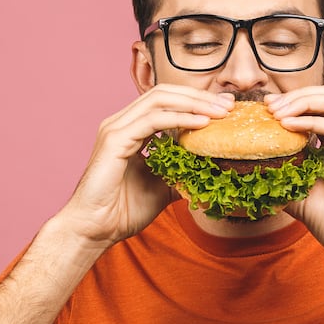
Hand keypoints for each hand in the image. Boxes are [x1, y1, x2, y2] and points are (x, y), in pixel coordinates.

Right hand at [57, 86, 233, 247]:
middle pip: (165, 93)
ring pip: (160, 100)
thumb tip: (210, 170)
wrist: (95, 229)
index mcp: (130, 129)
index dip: (196, 101)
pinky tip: (201, 124)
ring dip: (194, 104)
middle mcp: (121, 122)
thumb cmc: (122, 210)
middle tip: (229, 105)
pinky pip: (153, 121)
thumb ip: (181, 173)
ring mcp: (116, 128)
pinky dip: (180, 119)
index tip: (225, 109)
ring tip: (220, 113)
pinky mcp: (115, 140)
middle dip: (199, 97)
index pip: (166, 102)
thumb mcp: (163, 187)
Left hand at [265, 87, 323, 269]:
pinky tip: (288, 125)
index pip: (316, 107)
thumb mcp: (299, 198)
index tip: (264, 107)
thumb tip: (251, 173)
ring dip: (302, 101)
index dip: (290, 102)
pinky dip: (310, 121)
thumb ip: (282, 180)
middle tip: (268, 106)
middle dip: (295, 95)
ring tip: (277, 112)